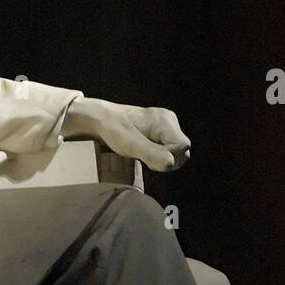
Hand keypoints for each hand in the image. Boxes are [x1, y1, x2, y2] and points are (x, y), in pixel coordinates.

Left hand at [63, 97, 190, 171]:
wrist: (102, 119)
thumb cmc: (113, 129)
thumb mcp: (130, 144)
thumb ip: (151, 154)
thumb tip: (170, 164)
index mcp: (165, 120)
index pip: (182, 147)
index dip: (167, 157)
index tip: (147, 156)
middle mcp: (170, 121)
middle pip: (182, 151)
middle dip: (165, 159)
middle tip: (143, 156)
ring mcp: (167, 126)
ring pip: (176, 153)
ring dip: (162, 159)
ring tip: (143, 153)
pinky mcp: (162, 132)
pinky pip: (169, 150)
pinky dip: (158, 156)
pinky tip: (145, 151)